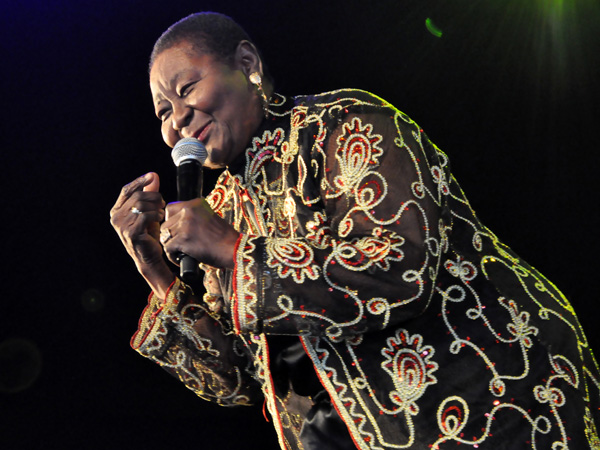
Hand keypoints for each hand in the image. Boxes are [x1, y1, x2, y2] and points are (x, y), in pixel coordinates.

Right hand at [110, 172, 174, 296]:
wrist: (149, 257)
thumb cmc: (148, 233)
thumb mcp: (149, 211)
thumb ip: (149, 194)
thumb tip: (153, 175)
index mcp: (117, 210)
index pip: (127, 190)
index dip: (139, 181)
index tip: (152, 176)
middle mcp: (116, 217)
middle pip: (136, 196)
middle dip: (153, 196)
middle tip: (162, 202)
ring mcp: (122, 225)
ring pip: (141, 205)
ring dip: (156, 206)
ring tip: (162, 212)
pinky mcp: (131, 232)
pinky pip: (145, 215)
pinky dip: (156, 214)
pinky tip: (160, 218)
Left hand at [160, 198, 239, 268]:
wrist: (234, 249)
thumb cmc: (224, 238)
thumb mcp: (209, 218)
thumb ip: (194, 217)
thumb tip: (176, 224)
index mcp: (196, 203)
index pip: (170, 210)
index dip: (171, 222)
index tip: (178, 232)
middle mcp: (189, 210)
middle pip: (165, 223)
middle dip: (170, 236)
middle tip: (179, 246)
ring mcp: (186, 224)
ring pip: (165, 236)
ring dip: (171, 246)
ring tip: (180, 254)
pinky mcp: (183, 239)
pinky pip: (168, 248)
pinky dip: (172, 256)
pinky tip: (181, 259)